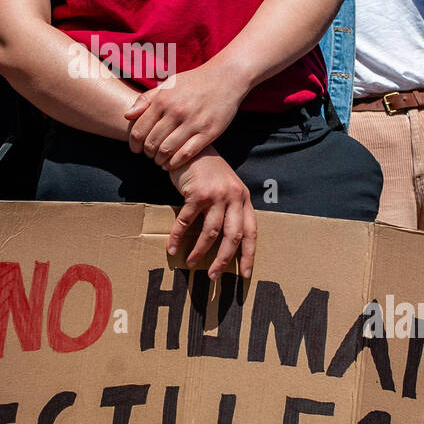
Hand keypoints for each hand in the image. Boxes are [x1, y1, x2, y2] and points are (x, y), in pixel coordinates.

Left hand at [125, 63, 245, 169]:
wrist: (226, 77)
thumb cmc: (194, 82)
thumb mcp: (168, 85)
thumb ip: (146, 99)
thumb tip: (127, 116)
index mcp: (163, 100)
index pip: (139, 131)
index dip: (134, 144)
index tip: (136, 149)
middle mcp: (176, 111)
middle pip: (151, 143)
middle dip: (146, 153)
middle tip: (149, 155)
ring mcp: (193, 123)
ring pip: (167, 150)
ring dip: (159, 160)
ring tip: (159, 161)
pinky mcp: (209, 132)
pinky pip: (187, 153)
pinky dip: (175, 162)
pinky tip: (172, 164)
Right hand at [167, 148, 256, 281]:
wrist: (189, 146)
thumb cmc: (206, 170)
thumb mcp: (225, 188)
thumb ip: (229, 209)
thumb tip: (225, 242)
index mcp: (243, 198)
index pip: (251, 231)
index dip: (248, 255)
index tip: (244, 274)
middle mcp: (233, 197)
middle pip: (233, 236)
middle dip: (224, 259)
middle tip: (214, 277)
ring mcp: (216, 194)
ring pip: (211, 232)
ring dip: (200, 251)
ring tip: (191, 263)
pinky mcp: (197, 193)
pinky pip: (187, 221)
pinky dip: (178, 237)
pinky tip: (172, 248)